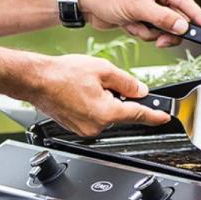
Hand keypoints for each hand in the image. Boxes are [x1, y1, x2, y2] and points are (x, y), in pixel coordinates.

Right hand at [27, 54, 170, 136]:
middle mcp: (96, 126)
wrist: (35, 80)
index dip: (155, 115)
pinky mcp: (76, 127)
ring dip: (105, 100)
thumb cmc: (62, 74)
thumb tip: (141, 90)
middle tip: (104, 81)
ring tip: (87, 85)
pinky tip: (82, 92)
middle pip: (121, 112)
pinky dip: (94, 105)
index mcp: (106, 113)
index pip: (139, 115)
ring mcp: (85, 129)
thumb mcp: (103, 70)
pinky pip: (94, 116)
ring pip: (107, 114)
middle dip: (119, 97)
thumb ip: (127, 82)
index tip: (165, 117)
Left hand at [78, 0, 200, 47]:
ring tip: (135, 25)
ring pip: (165, 28)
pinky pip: (153, 31)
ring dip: (150, 32)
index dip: (199, 17)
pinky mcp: (145, 16)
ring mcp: (153, 5)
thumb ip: (163, 18)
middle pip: (178, 19)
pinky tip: (128, 25)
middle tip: (160, 40)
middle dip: (166, 30)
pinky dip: (141, 32)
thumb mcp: (137, 7)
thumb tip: (184, 27)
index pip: (186, 2)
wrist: (86, 2)